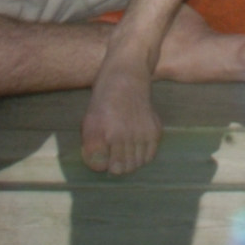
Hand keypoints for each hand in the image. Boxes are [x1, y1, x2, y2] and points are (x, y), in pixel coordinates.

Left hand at [80, 52, 162, 174]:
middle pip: (125, 168)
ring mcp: (144, 133)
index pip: (109, 167)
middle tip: (113, 154)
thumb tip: (100, 167)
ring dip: (130, 160)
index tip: (102, 158)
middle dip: (117, 165)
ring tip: (124, 148)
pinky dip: (143, 154)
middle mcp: (129, 136)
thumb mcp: (88, 122)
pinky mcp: (155, 130)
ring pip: (138, 163)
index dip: (103, 165)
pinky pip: (150, 154)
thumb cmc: (103, 100)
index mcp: (110, 134)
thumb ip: (91, 148)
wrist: (126, 76)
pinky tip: (135, 144)